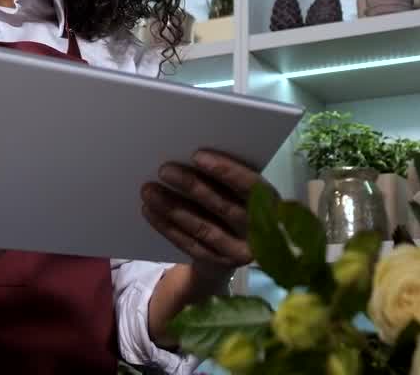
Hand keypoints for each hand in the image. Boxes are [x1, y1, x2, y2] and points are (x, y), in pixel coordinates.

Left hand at [141, 150, 269, 276]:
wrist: (234, 248)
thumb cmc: (236, 204)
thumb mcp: (240, 192)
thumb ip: (226, 180)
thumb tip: (191, 158)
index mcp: (271, 204)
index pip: (250, 186)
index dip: (226, 171)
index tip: (197, 156)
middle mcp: (259, 231)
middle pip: (224, 207)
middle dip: (192, 186)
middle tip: (164, 170)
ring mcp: (238, 252)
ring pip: (202, 228)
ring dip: (173, 207)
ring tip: (149, 190)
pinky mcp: (217, 264)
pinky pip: (189, 244)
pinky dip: (167, 227)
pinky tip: (150, 211)